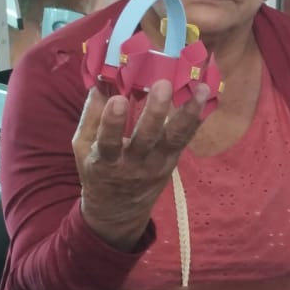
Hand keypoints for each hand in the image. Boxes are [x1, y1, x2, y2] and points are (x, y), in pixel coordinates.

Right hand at [73, 79, 208, 250]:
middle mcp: (134, 165)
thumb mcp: (83, 148)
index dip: (112, 123)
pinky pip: (185, 139)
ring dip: (188, 113)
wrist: (118, 211)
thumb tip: (102, 79)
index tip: (118, 99)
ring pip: (174, 139)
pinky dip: (196, 118)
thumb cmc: (97, 171)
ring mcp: (157, 164)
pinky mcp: (172, 162)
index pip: (108, 144)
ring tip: (199, 88)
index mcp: (105, 162)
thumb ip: (92, 115)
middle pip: (147, 139)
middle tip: (162, 84)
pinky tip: (206, 97)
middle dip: (155, 112)